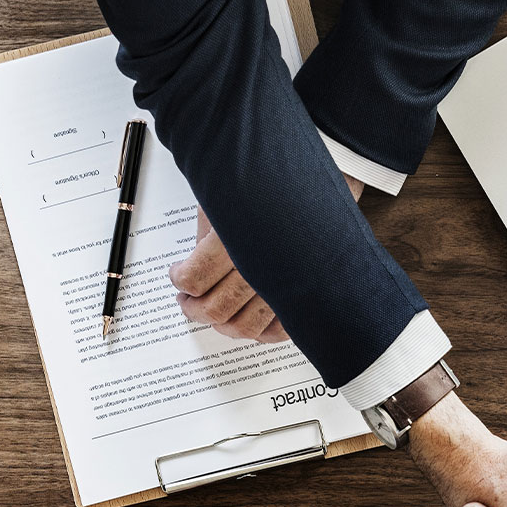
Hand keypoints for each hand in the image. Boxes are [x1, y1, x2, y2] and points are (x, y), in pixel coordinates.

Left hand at [170, 174, 365, 342]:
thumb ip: (208, 237)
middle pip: (217, 310)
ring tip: (213, 312)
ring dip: (222, 325)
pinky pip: (278, 332)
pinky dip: (259, 332)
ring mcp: (287, 286)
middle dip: (194, 310)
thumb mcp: (228, 199)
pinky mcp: (305, 295)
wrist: (329, 174)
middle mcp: (264, 268)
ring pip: (245, 327)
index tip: (177, 275)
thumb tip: (193, 267)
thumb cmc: (276, 181)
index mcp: (238, 239)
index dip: (180, 280)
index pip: (195, 279)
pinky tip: (247, 319)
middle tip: (187, 302)